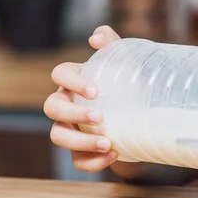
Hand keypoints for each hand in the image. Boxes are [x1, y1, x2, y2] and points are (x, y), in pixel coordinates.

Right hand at [42, 25, 121, 172]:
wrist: (146, 119)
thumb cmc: (130, 84)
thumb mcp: (125, 62)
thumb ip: (112, 44)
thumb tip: (96, 36)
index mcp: (75, 80)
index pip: (59, 74)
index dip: (72, 82)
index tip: (96, 91)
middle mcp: (67, 103)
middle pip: (52, 108)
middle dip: (73, 113)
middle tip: (100, 117)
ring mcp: (71, 128)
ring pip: (57, 136)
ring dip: (80, 141)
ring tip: (107, 143)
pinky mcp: (81, 151)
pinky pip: (76, 160)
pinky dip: (92, 161)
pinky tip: (113, 154)